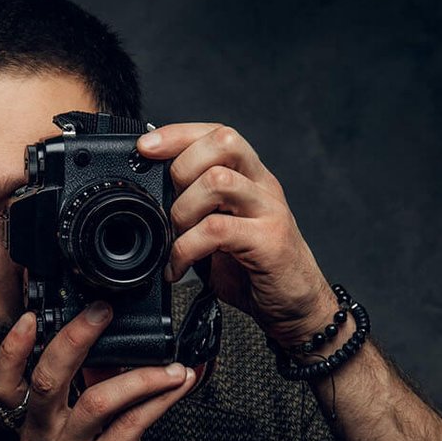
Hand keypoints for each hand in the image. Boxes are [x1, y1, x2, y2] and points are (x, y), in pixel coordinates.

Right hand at [0, 301, 198, 440]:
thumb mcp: (83, 436)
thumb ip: (87, 393)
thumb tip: (109, 347)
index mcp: (31, 429)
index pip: (4, 385)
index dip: (12, 350)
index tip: (29, 316)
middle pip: (48, 380)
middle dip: (75, 338)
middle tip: (102, 311)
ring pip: (98, 400)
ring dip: (141, 376)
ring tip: (170, 366)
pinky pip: (131, 425)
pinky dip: (159, 400)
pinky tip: (177, 386)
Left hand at [139, 123, 343, 347]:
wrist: (296, 307)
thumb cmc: (256, 270)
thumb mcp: (218, 231)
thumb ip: (195, 209)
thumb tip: (150, 199)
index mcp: (250, 178)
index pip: (217, 133)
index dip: (178, 134)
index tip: (145, 147)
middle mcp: (263, 187)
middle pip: (224, 142)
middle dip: (183, 167)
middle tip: (169, 203)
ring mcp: (269, 211)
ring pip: (218, 181)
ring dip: (182, 210)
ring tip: (175, 238)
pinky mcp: (269, 241)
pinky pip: (217, 230)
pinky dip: (186, 248)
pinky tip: (178, 267)